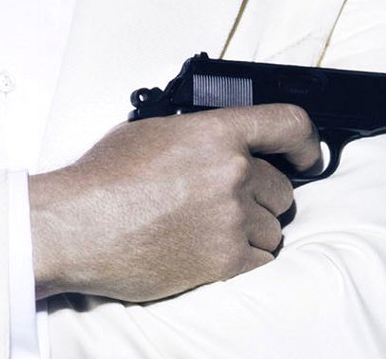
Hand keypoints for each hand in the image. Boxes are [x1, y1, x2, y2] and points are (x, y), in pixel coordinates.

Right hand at [28, 104, 318, 301]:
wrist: (77, 226)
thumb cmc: (102, 180)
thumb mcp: (153, 132)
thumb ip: (200, 134)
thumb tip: (222, 142)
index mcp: (216, 132)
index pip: (289, 124)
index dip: (307, 142)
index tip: (309, 156)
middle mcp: (233, 172)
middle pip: (281, 188)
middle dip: (259, 198)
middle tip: (224, 206)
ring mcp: (232, 217)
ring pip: (274, 228)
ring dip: (251, 231)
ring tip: (207, 231)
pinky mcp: (225, 260)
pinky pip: (262, 260)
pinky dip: (244, 258)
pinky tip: (210, 251)